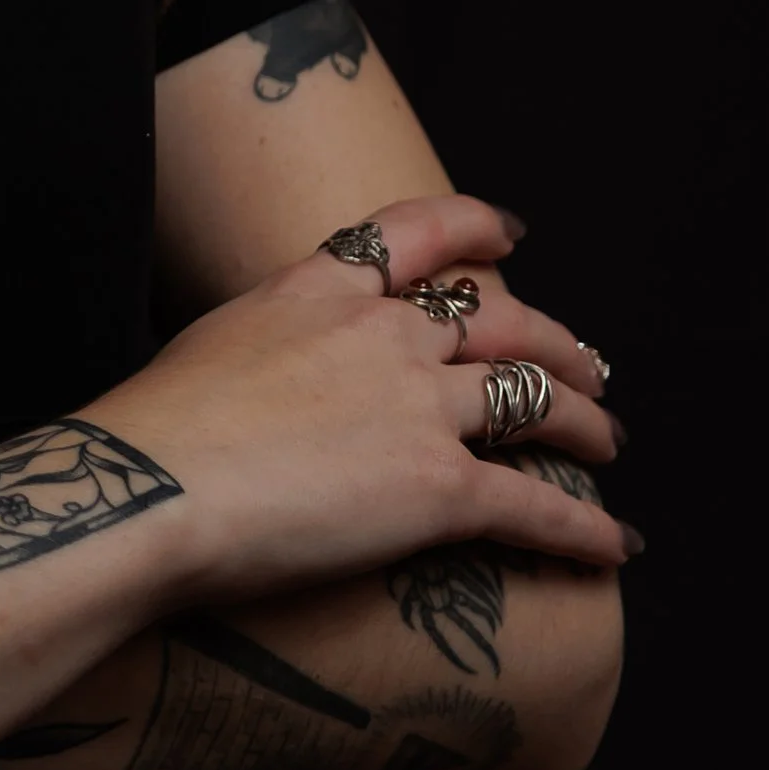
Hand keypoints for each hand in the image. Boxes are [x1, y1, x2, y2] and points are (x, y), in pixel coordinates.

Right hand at [94, 191, 637, 614]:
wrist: (150, 487)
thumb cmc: (151, 431)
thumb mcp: (211, 344)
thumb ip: (265, 342)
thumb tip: (266, 373)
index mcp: (318, 288)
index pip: (414, 232)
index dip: (473, 224)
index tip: (512, 231)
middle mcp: (381, 334)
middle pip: (500, 320)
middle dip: (556, 342)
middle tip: (588, 365)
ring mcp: (417, 407)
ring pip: (533, 401)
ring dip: (584, 424)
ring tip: (607, 441)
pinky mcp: (438, 491)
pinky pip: (534, 507)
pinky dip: (585, 530)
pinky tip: (617, 545)